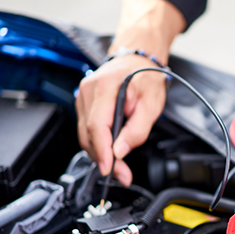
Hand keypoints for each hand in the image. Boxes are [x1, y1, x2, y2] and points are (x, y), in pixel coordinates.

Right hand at [74, 0, 185, 185]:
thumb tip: (120, 151)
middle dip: (103, 158)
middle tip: (121, 174)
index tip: (110, 169)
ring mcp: (82, 96)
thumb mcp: (152, 104)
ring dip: (100, 154)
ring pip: (84, 135)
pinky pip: (86, 130)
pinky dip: (98, 144)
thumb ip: (137, 129)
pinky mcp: (83, 104)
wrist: (138, 59)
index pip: (97, 125)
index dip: (102, 151)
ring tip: (119, 167)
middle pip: (88, 133)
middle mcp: (88, 90)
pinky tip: (111, 151)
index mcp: (106, 86)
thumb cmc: (146, 78)